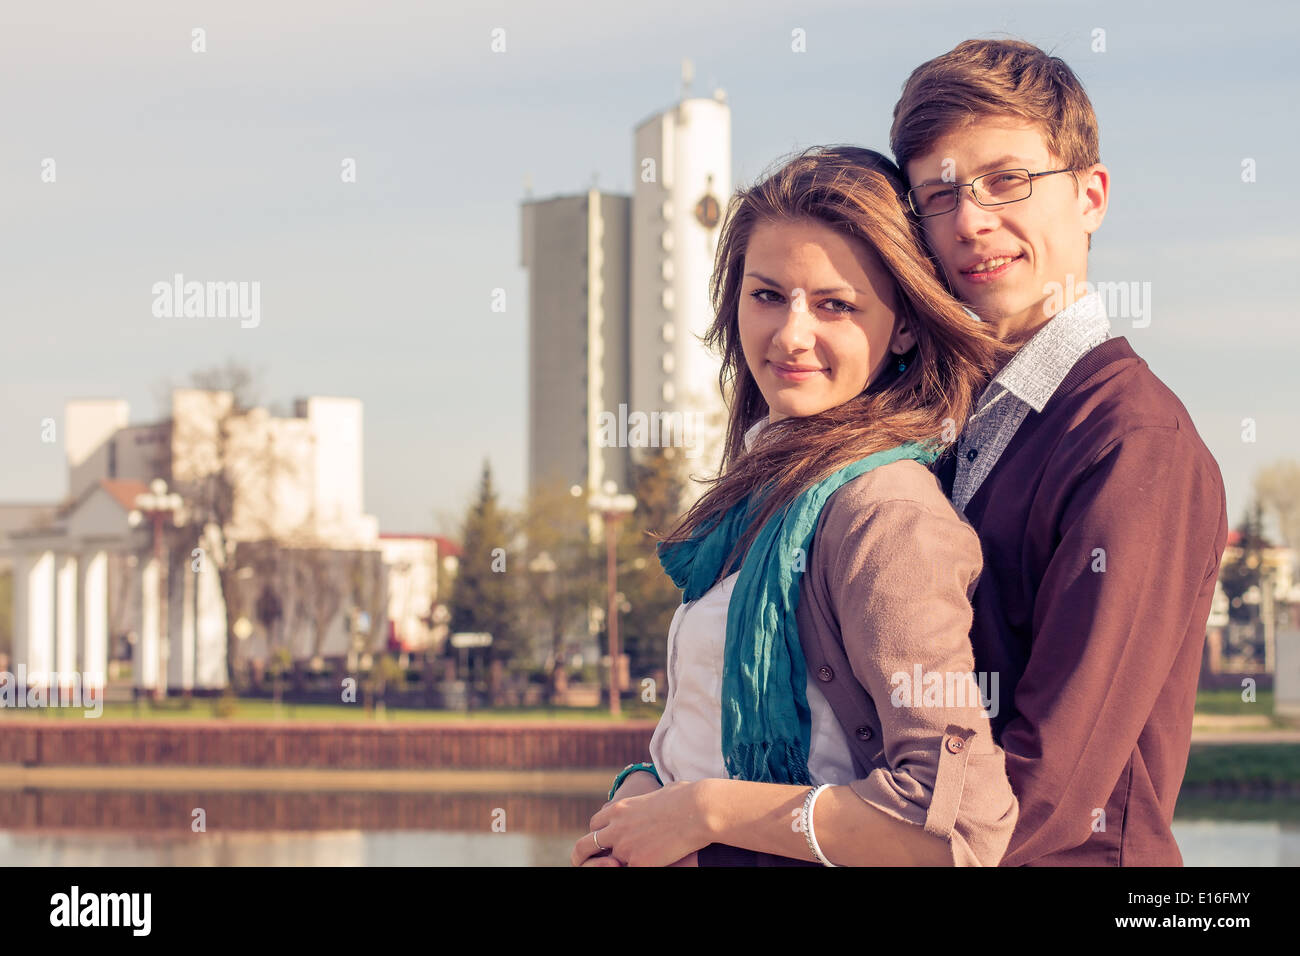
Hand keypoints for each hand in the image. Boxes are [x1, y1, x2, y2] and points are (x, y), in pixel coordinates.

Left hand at [577, 780, 711, 866]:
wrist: (698, 810)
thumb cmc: (689, 797)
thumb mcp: (663, 791)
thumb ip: (655, 798)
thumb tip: (671, 791)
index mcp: (620, 808)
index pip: (595, 824)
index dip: (601, 833)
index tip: (610, 840)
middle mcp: (616, 827)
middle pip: (585, 845)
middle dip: (586, 855)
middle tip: (594, 862)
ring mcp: (624, 847)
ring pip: (608, 861)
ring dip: (617, 862)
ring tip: (630, 861)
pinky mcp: (638, 863)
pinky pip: (627, 870)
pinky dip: (635, 867)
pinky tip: (648, 864)